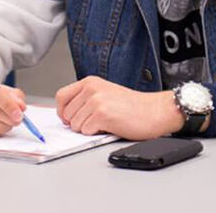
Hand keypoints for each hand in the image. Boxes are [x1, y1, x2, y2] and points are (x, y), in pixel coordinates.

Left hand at [55, 76, 182, 139]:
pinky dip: (96, 133)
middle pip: (66, 114)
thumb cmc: (133, 106)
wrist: (154, 110)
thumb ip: (86, 99)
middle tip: (95, 122)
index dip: (63, 112)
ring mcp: (96, 101)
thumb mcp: (106, 94)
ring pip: (75, 125)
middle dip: (77, 123)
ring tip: (105, 123)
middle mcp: (91, 88)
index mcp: (90, 82)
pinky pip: (86, 131)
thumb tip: (66, 115)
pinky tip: (109, 126)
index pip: (61, 96)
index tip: (70, 119)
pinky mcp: (102, 115)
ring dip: (88, 129)